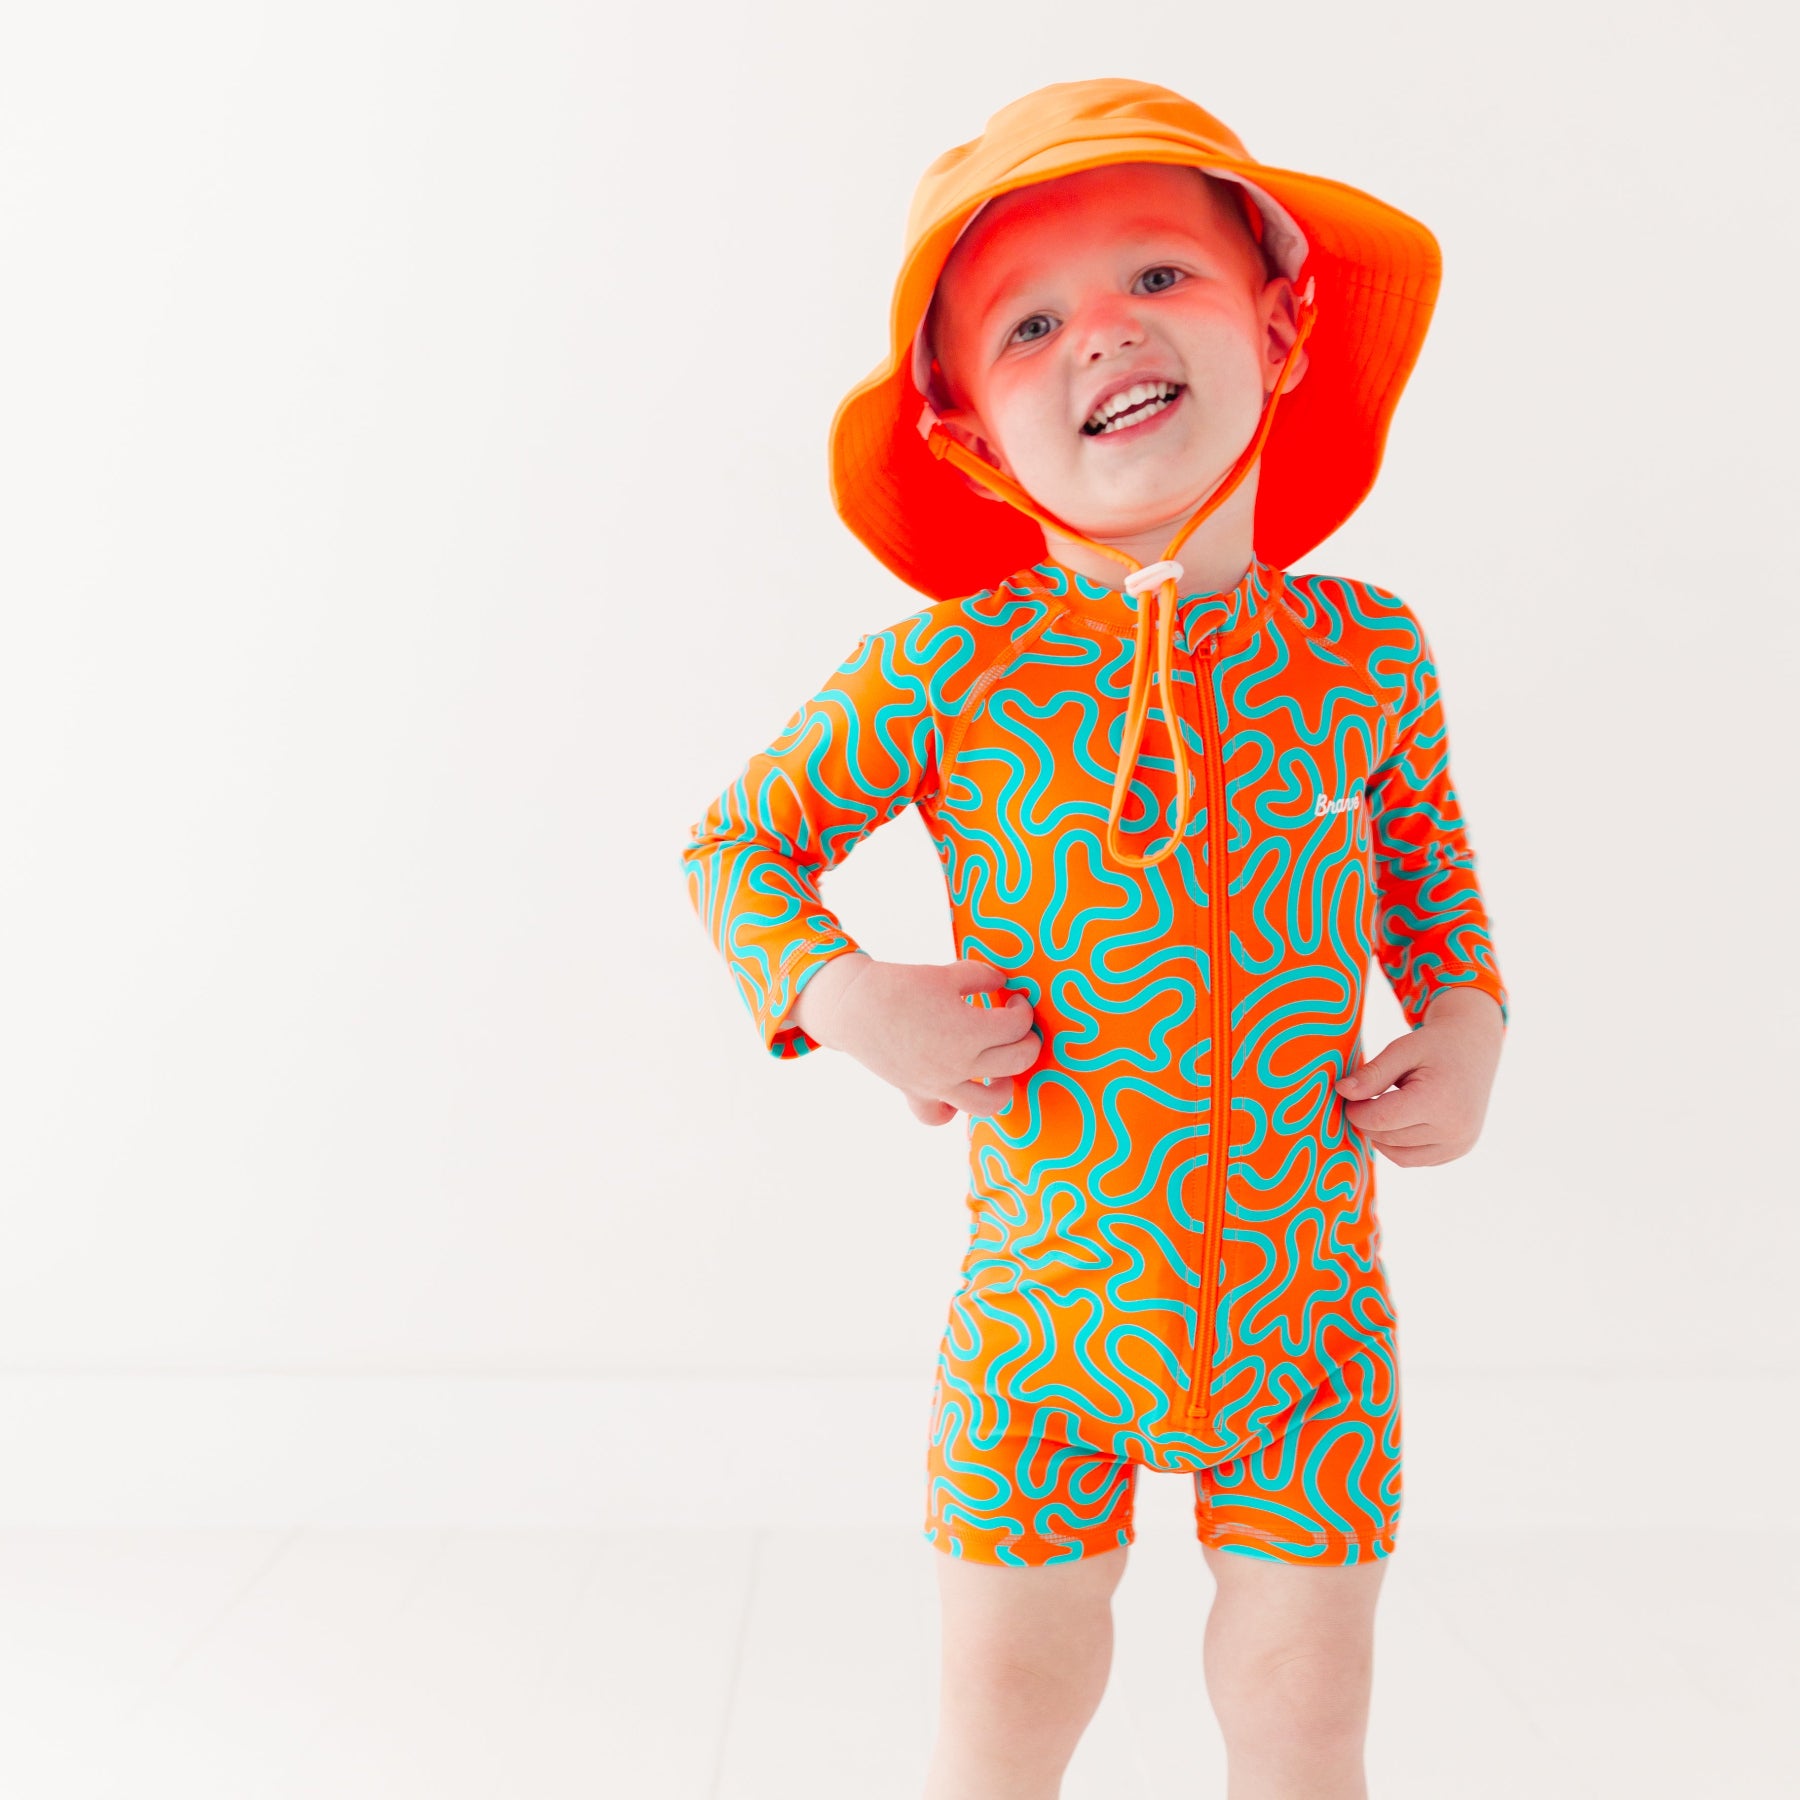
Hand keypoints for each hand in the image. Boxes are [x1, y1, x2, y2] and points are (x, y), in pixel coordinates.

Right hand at [791, 953, 1041, 1123]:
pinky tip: (955, 1089)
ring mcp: (939, 1084)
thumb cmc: (901, 985)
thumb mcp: (948, 973)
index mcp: (969, 1031)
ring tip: (1000, 1070)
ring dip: (1004, 1086)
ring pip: (990, 1104)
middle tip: (1018, 1027)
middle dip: (1028, 1042)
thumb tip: (1002, 983)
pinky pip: (941, 1116)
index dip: (1022, 1009)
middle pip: (1017, 1061)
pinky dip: (952, 1108)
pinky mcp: (917, 1093)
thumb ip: (982, 977)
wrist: (854, 1006)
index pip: (1017, 1026)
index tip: (1014, 999)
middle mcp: (959, 1064)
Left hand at [1333, 988, 1503, 1165]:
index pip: (1379, 1120)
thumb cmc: (1435, 1044)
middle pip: (1387, 1138)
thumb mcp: (1401, 1050)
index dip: (1355, 1111)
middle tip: (1362, 1099)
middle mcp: (1454, 1128)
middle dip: (1367, 1122)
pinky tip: (1400, 1120)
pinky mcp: (1460, 1149)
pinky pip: (1416, 1159)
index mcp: (1438, 1100)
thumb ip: (1372, 1074)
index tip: (1348, 1096)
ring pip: (1400, 1156)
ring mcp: (1460, 1143)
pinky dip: (1400, 1146)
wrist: (1475, 1047)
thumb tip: (1341, 1091)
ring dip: (1381, 1137)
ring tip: (1382, 1109)